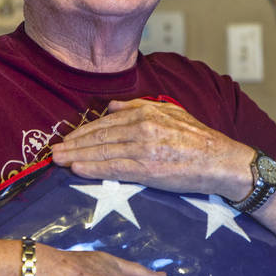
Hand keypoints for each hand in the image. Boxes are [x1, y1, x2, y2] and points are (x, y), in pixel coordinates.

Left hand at [50, 99, 250, 198]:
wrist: (222, 161)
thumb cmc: (199, 139)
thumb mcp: (170, 112)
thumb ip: (139, 107)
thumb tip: (111, 106)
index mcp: (146, 112)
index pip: (105, 122)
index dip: (83, 131)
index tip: (67, 138)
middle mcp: (142, 127)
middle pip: (99, 136)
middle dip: (73, 143)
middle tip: (53, 151)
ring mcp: (144, 148)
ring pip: (102, 151)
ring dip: (76, 156)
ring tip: (58, 160)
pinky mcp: (148, 168)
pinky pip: (114, 167)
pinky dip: (92, 168)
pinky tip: (77, 169)